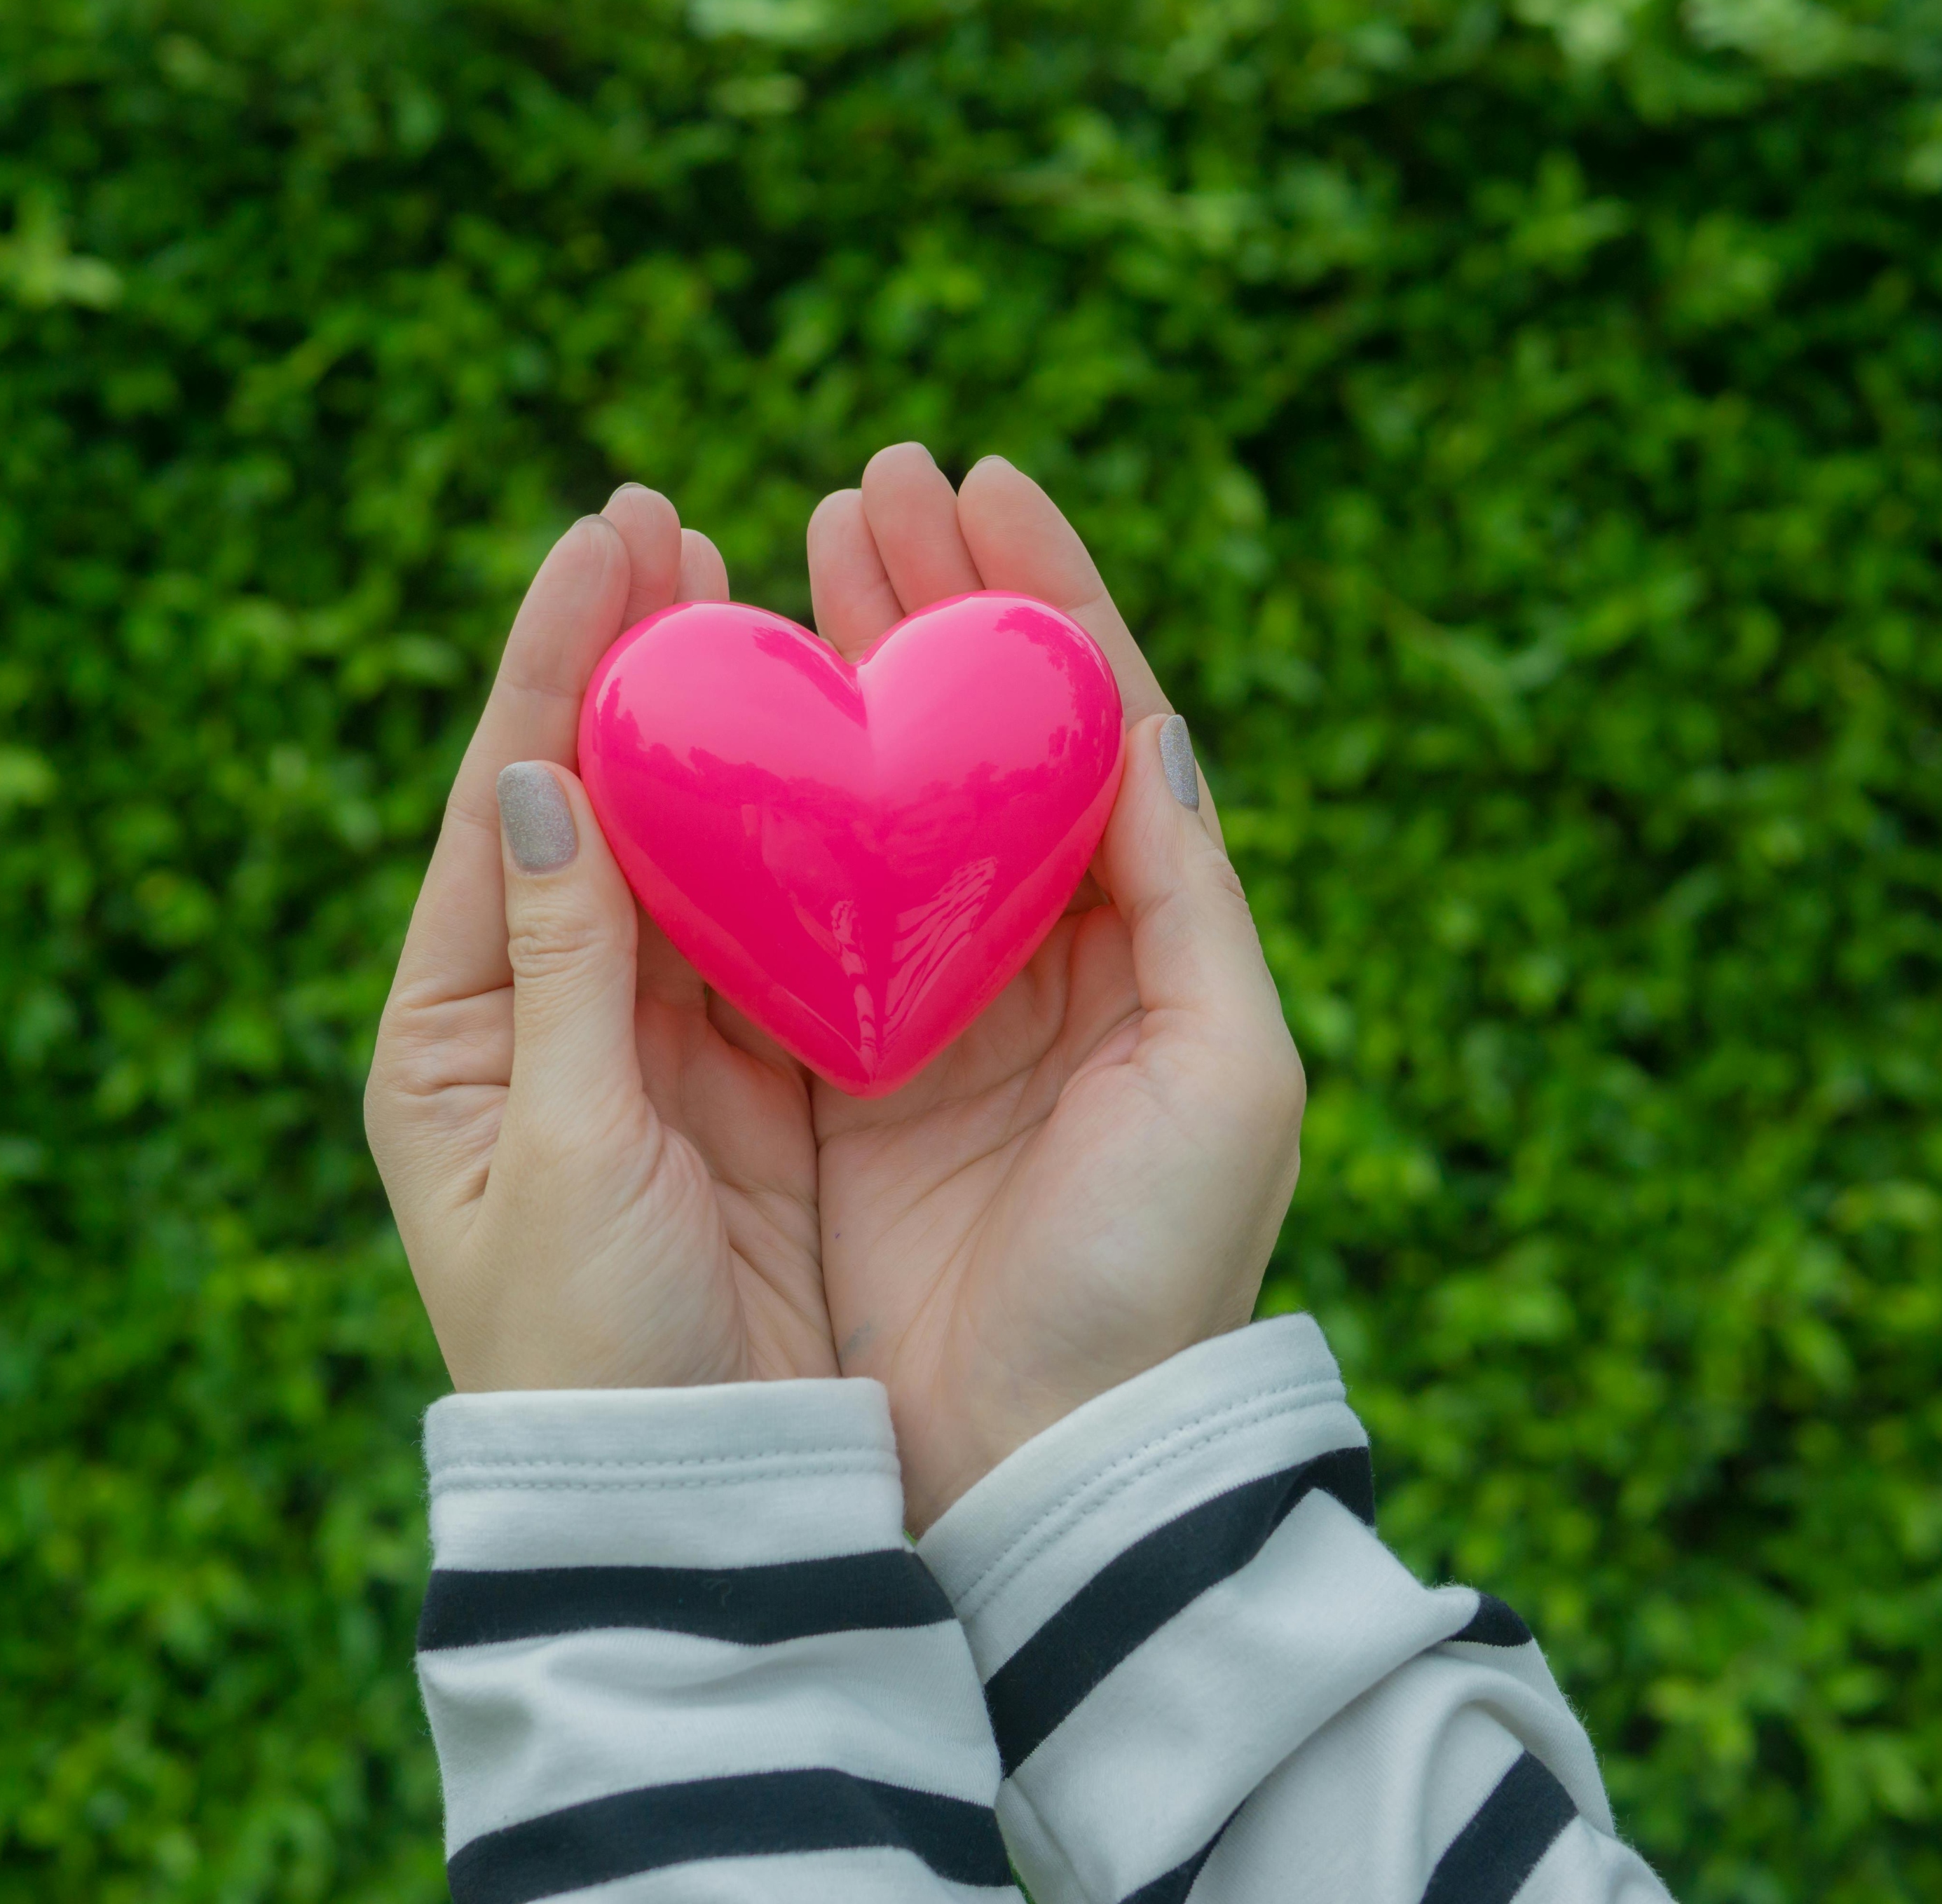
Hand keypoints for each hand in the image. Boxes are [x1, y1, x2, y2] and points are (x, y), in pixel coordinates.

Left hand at [366, 487, 833, 1391]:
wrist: (687, 1506)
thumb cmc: (593, 1357)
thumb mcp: (568, 1154)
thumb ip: (565, 968)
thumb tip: (535, 775)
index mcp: (453, 1035)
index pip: (505, 809)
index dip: (549, 665)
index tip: (602, 537)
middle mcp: (542, 1022)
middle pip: (589, 804)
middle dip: (625, 666)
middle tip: (667, 523)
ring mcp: (648, 1048)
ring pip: (683, 853)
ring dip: (712, 729)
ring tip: (742, 593)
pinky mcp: (746, 1086)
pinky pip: (765, 932)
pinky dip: (787, 835)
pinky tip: (819, 746)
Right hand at [806, 447, 1307, 1528]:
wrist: (1044, 1462)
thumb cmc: (1155, 1274)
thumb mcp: (1227, 1072)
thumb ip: (1183, 891)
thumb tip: (1145, 719)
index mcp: (1135, 939)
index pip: (1084, 723)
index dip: (1034, 596)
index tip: (979, 479)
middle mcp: (1022, 952)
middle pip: (964, 735)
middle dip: (920, 599)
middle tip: (862, 483)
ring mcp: (914, 1004)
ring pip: (866, 796)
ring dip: (832, 669)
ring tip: (788, 547)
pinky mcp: (820, 1069)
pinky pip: (778, 907)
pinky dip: (749, 807)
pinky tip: (715, 718)